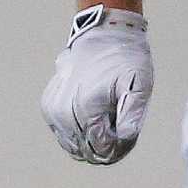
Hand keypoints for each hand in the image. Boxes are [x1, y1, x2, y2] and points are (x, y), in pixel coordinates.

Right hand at [41, 6, 152, 164]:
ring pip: (73, 146)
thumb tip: (125, 138)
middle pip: (86, 150)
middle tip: (123, 133)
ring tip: (111, 124)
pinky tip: (96, 119)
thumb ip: (131, 114)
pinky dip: (80, 133)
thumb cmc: (125, 60)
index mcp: (86, 110)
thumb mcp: (138, 85)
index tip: (129, 137)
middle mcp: (64, 114)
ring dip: (93, 142)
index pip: (101, 149)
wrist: (102, 37)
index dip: (118, 150)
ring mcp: (53, 111)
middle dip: (107, 148)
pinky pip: (64, 134)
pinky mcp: (48, 107)